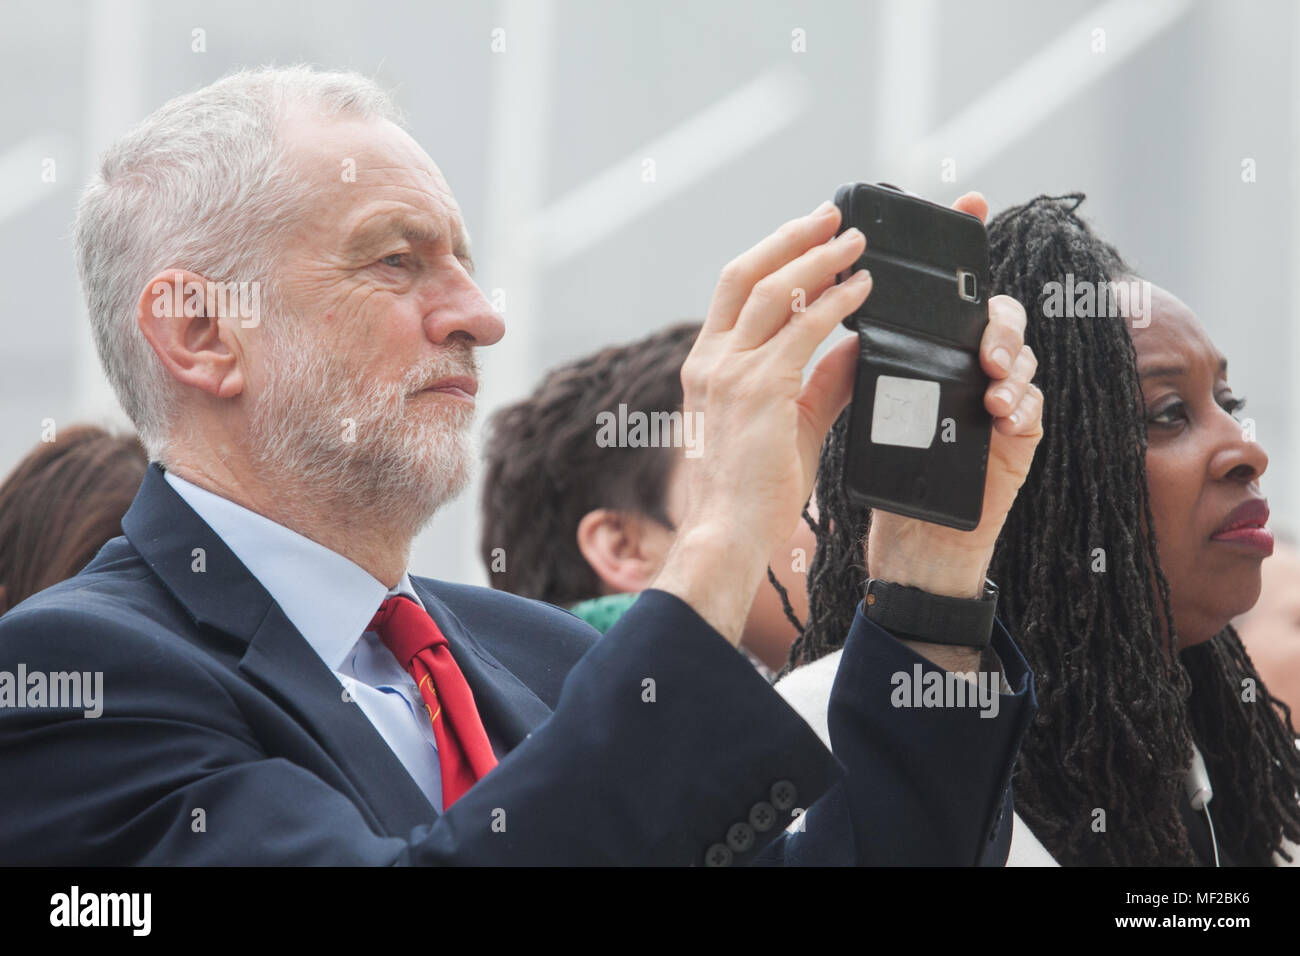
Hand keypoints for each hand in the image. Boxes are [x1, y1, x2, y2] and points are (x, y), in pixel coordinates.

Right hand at [653, 200, 871, 642]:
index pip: (735, 290)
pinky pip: (802, 332)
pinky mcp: (757, 391)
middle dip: (792, 237)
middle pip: (746, 274)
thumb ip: (819, 380)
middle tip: (834, 215)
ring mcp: (728, 373)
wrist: (728, 535)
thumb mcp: (788, 423)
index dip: (772, 253)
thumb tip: (855, 344)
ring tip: (856, 241)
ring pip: (773, 292)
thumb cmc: (752, 489)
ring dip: (818, 258)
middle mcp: (710, 360)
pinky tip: (863, 290)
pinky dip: (835, 304)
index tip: (809, 232)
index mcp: (707, 365)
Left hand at [867, 193, 1043, 599]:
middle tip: (979, 343)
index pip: (952, 290)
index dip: (966, 245)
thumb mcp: (867, 402)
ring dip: (1012, 362)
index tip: (972, 199)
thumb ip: (858, 355)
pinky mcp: (1021, 440)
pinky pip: (1037, 409)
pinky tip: (1005, 413)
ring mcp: (1002, 399)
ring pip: (1025, 354)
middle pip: (999, 313)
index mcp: (936, 349)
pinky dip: (1024, 405)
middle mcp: (972, 365)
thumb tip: (827, 300)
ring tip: (993, 384)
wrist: (911, 539)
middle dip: (995, 319)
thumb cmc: (892, 468)